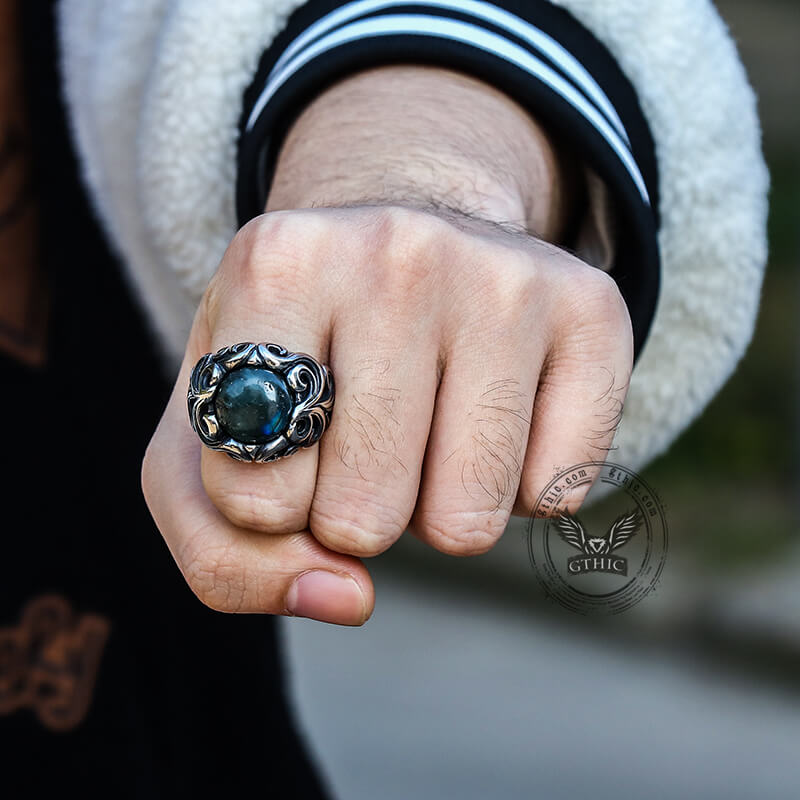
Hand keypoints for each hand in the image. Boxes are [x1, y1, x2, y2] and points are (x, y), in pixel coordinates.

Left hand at [141, 66, 632, 624]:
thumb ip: (222, 553)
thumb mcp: (208, 435)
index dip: (268, 502)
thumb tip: (349, 598)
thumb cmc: (299, 353)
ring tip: (426, 420)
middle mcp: (397, 250)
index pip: (254, 499)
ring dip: (435, 506)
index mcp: (277, 264)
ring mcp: (507, 276)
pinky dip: (515, 488)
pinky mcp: (593, 311)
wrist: (406, 243)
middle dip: (355, 511)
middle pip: (363, 519)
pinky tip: (493, 410)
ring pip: (467, 521)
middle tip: (363, 430)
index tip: (287, 436)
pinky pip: (555, 495)